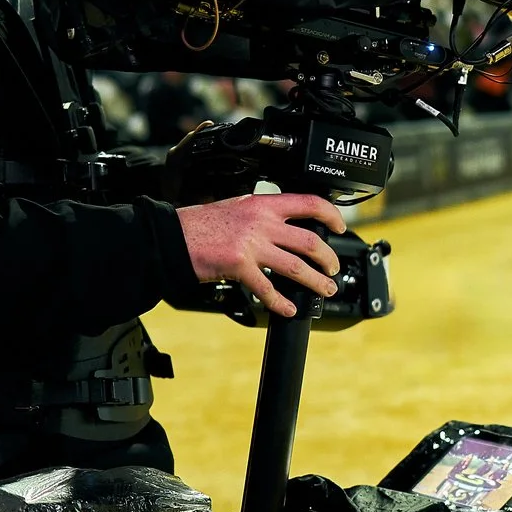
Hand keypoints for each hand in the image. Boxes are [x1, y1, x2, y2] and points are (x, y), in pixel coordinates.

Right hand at [178, 193, 345, 317]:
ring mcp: (252, 245)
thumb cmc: (199, 224)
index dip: (331, 215)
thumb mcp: (237, 207)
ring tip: (324, 289)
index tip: (340, 226)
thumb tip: (284, 227)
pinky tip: (289, 308)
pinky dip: (281, 302)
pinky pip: (268, 289)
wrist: (171, 236)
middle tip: (333, 269)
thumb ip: (262, 215)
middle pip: (310, 241)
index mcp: (263, 204)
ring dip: (315, 281)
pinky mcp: (239, 266)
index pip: (308, 203)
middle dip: (329, 259)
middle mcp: (261, 223)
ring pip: (296, 266)